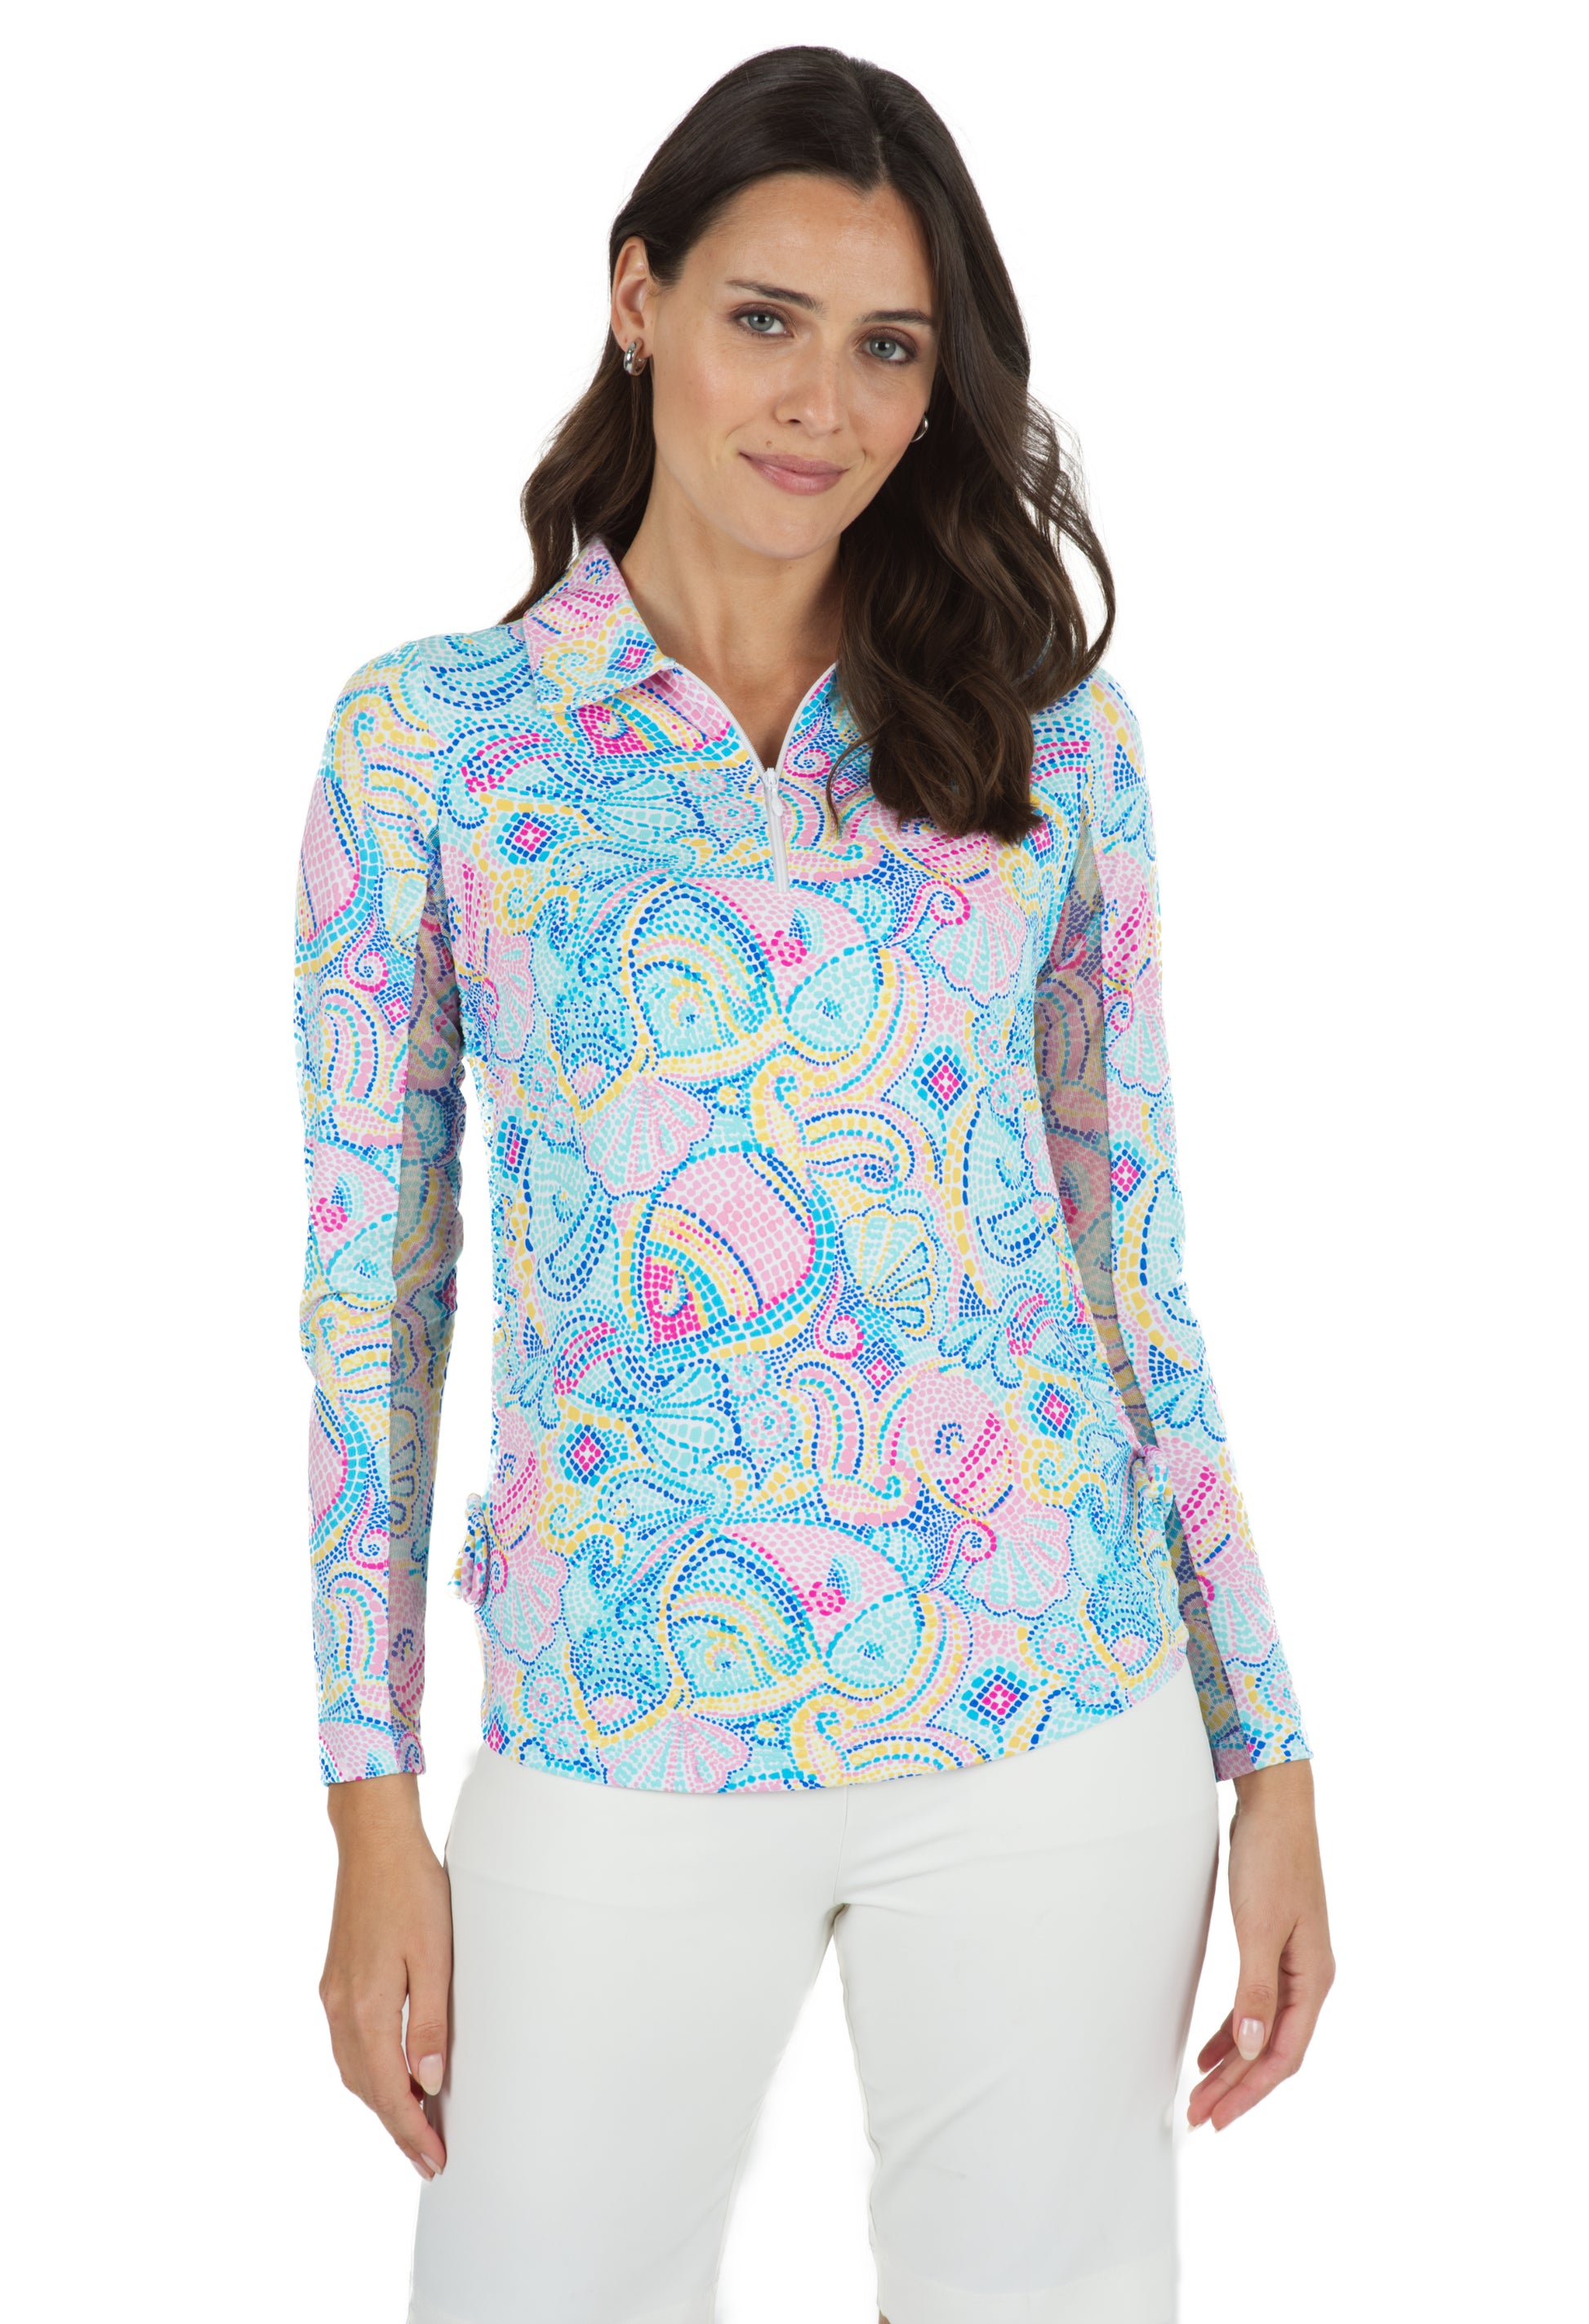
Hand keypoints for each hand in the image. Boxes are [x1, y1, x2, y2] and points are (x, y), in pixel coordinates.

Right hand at [320, 1771, 451, 2181]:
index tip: (435, 2162)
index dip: (412, 2132)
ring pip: (352, 2070)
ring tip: (417, 2123)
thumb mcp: (434, 1955)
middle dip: (397, 2127)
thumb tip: (428, 2084)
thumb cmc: (412, 1890)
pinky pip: (348, 2044)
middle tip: (429, 2157)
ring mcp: (332, 1994)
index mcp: (365, 2008)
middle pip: (366, 2089)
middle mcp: (340, 2008)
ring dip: (381, 2101)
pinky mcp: (334, 1980)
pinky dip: (369, 2070)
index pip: (389, 2092)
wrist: (373, 1841)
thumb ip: (429, 2023)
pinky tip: (392, 2071)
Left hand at [1187, 1757, 1333, 2132]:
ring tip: (1200, 2092)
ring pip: (1262, 2030)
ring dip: (1233, 2062)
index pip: (1283, 2055)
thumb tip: (1249, 2049)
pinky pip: (1254, 2004)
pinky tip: (1211, 2047)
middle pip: (1273, 2050)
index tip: (1216, 2117)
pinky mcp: (1272, 1946)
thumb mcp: (1260, 1928)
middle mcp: (1309, 1978)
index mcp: (1314, 1980)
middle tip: (1198, 2115)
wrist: (1276, 1804)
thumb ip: (1255, 1991)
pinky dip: (1232, 2029)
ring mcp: (1292, 1963)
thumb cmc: (1272, 1858)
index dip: (1250, 2091)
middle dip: (1237, 2086)